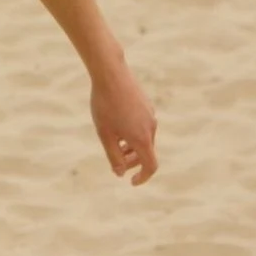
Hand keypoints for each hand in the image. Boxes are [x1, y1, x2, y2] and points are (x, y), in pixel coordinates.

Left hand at [89, 58, 157, 185]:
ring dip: (132, 146)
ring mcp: (150, 114)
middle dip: (132, 161)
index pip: (151, 165)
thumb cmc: (104, 105)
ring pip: (144, 138)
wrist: (111, 74)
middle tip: (116, 164)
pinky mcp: (146, 104)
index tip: (131, 182)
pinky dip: (133, 132)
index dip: (143, 177)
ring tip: (115, 145)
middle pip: (147, 152)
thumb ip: (113, 156)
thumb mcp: (104, 134)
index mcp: (143, 138)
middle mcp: (151, 127)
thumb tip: (120, 173)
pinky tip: (117, 125)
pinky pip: (142, 124)